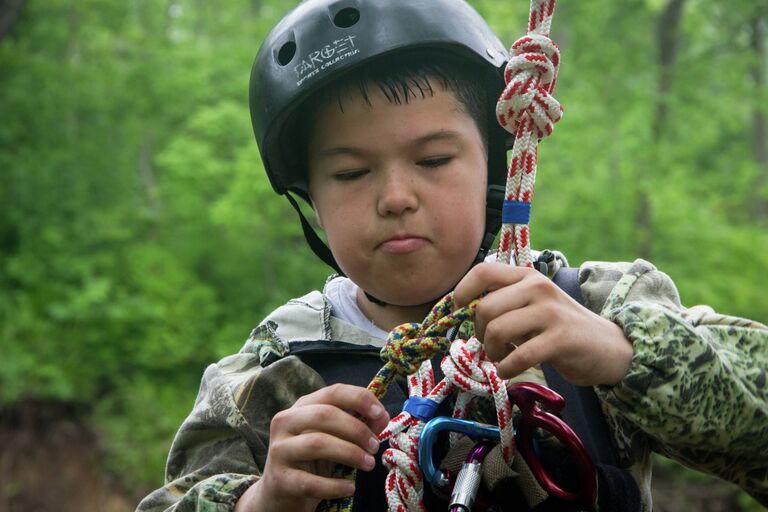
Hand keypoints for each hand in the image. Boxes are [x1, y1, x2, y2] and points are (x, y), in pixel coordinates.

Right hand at [235, 384, 388, 511]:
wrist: (281, 493)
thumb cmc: (312, 459)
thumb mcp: (334, 437)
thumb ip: (357, 424)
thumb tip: (381, 417)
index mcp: (302, 406)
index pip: (333, 392)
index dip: (359, 399)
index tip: (380, 413)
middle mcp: (286, 422)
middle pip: (324, 415)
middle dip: (357, 429)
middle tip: (375, 446)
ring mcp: (279, 450)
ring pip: (318, 443)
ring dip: (350, 453)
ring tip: (369, 464)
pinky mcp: (280, 479)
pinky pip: (311, 481)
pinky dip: (335, 485)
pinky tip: (350, 488)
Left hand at [453, 263, 632, 385]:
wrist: (609, 347)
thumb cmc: (560, 328)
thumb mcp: (531, 306)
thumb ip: (503, 303)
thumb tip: (463, 312)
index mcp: (527, 276)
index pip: (483, 271)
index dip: (462, 292)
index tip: (461, 313)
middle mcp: (538, 287)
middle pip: (484, 307)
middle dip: (479, 333)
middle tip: (490, 345)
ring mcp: (550, 311)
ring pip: (497, 330)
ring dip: (492, 352)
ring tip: (501, 358)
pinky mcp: (560, 338)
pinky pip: (518, 356)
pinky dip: (506, 368)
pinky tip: (509, 371)